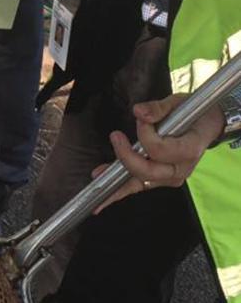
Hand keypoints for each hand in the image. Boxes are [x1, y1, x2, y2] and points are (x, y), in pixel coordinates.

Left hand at [93, 93, 225, 210]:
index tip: (140, 117)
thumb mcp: (178, 103)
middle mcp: (180, 169)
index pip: (161, 149)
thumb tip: (139, 112)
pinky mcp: (159, 179)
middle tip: (115, 136)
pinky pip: (136, 186)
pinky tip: (101, 199)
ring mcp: (169, 177)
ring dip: (116, 181)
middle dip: (127, 156)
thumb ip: (158, 108)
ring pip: (139, 182)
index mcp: (189, 149)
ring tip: (97, 177)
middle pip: (148, 170)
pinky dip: (118, 192)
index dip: (145, 133)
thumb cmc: (193, 114)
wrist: (206, 127)